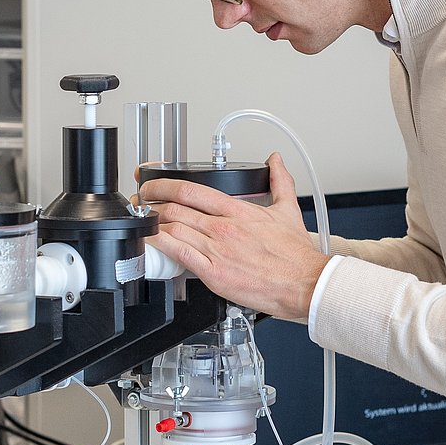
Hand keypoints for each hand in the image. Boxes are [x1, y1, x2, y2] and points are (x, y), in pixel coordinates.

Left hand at [138, 153, 329, 319]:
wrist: (305, 283)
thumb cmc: (295, 255)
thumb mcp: (288, 210)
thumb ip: (279, 181)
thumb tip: (275, 160)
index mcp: (238, 210)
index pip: (191, 189)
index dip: (163, 184)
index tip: (150, 184)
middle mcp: (223, 227)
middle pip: (175, 208)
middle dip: (150, 203)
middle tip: (140, 202)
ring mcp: (217, 250)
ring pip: (172, 229)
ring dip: (152, 224)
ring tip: (141, 222)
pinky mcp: (213, 274)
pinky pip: (179, 255)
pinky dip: (160, 247)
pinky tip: (150, 243)